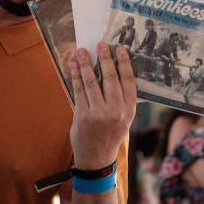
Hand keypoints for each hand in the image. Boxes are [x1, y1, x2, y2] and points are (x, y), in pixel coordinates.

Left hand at [69, 42, 136, 169]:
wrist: (96, 159)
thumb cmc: (110, 135)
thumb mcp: (124, 119)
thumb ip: (122, 99)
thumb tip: (113, 71)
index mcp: (129, 110)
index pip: (129, 81)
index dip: (124, 63)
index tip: (120, 49)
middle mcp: (116, 111)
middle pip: (110, 79)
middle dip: (105, 59)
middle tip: (101, 44)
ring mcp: (98, 114)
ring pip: (92, 82)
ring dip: (86, 64)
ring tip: (82, 51)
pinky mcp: (82, 116)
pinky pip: (78, 91)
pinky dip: (76, 76)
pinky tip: (74, 66)